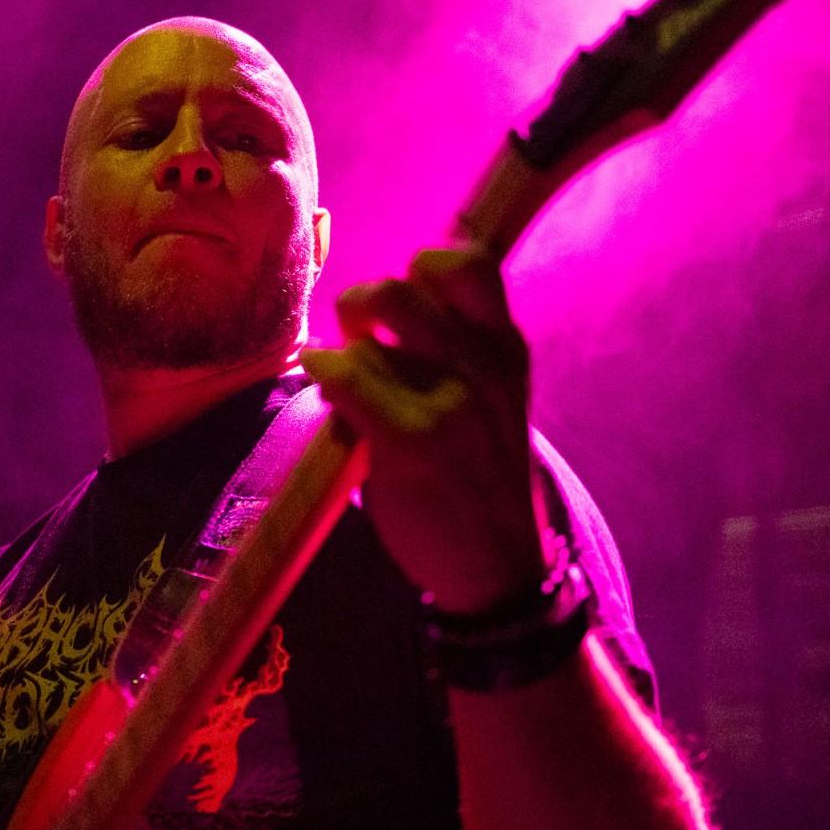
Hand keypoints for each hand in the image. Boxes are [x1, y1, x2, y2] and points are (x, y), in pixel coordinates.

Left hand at [300, 248, 542, 614]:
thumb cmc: (480, 478)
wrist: (497, 567)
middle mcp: (482, 364)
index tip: (410, 295)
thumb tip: (387, 300)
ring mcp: (448, 401)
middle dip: (363, 304)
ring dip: (342, 349)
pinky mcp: (409, 439)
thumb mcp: (493, 399)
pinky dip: (324, 373)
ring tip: (348, 377)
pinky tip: (328, 391)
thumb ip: (457, 349)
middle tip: (360, 338)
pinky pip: (346, 375)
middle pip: (402, 287)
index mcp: (505, 348)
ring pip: (368, 335)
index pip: (469, 263)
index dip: (426, 265)